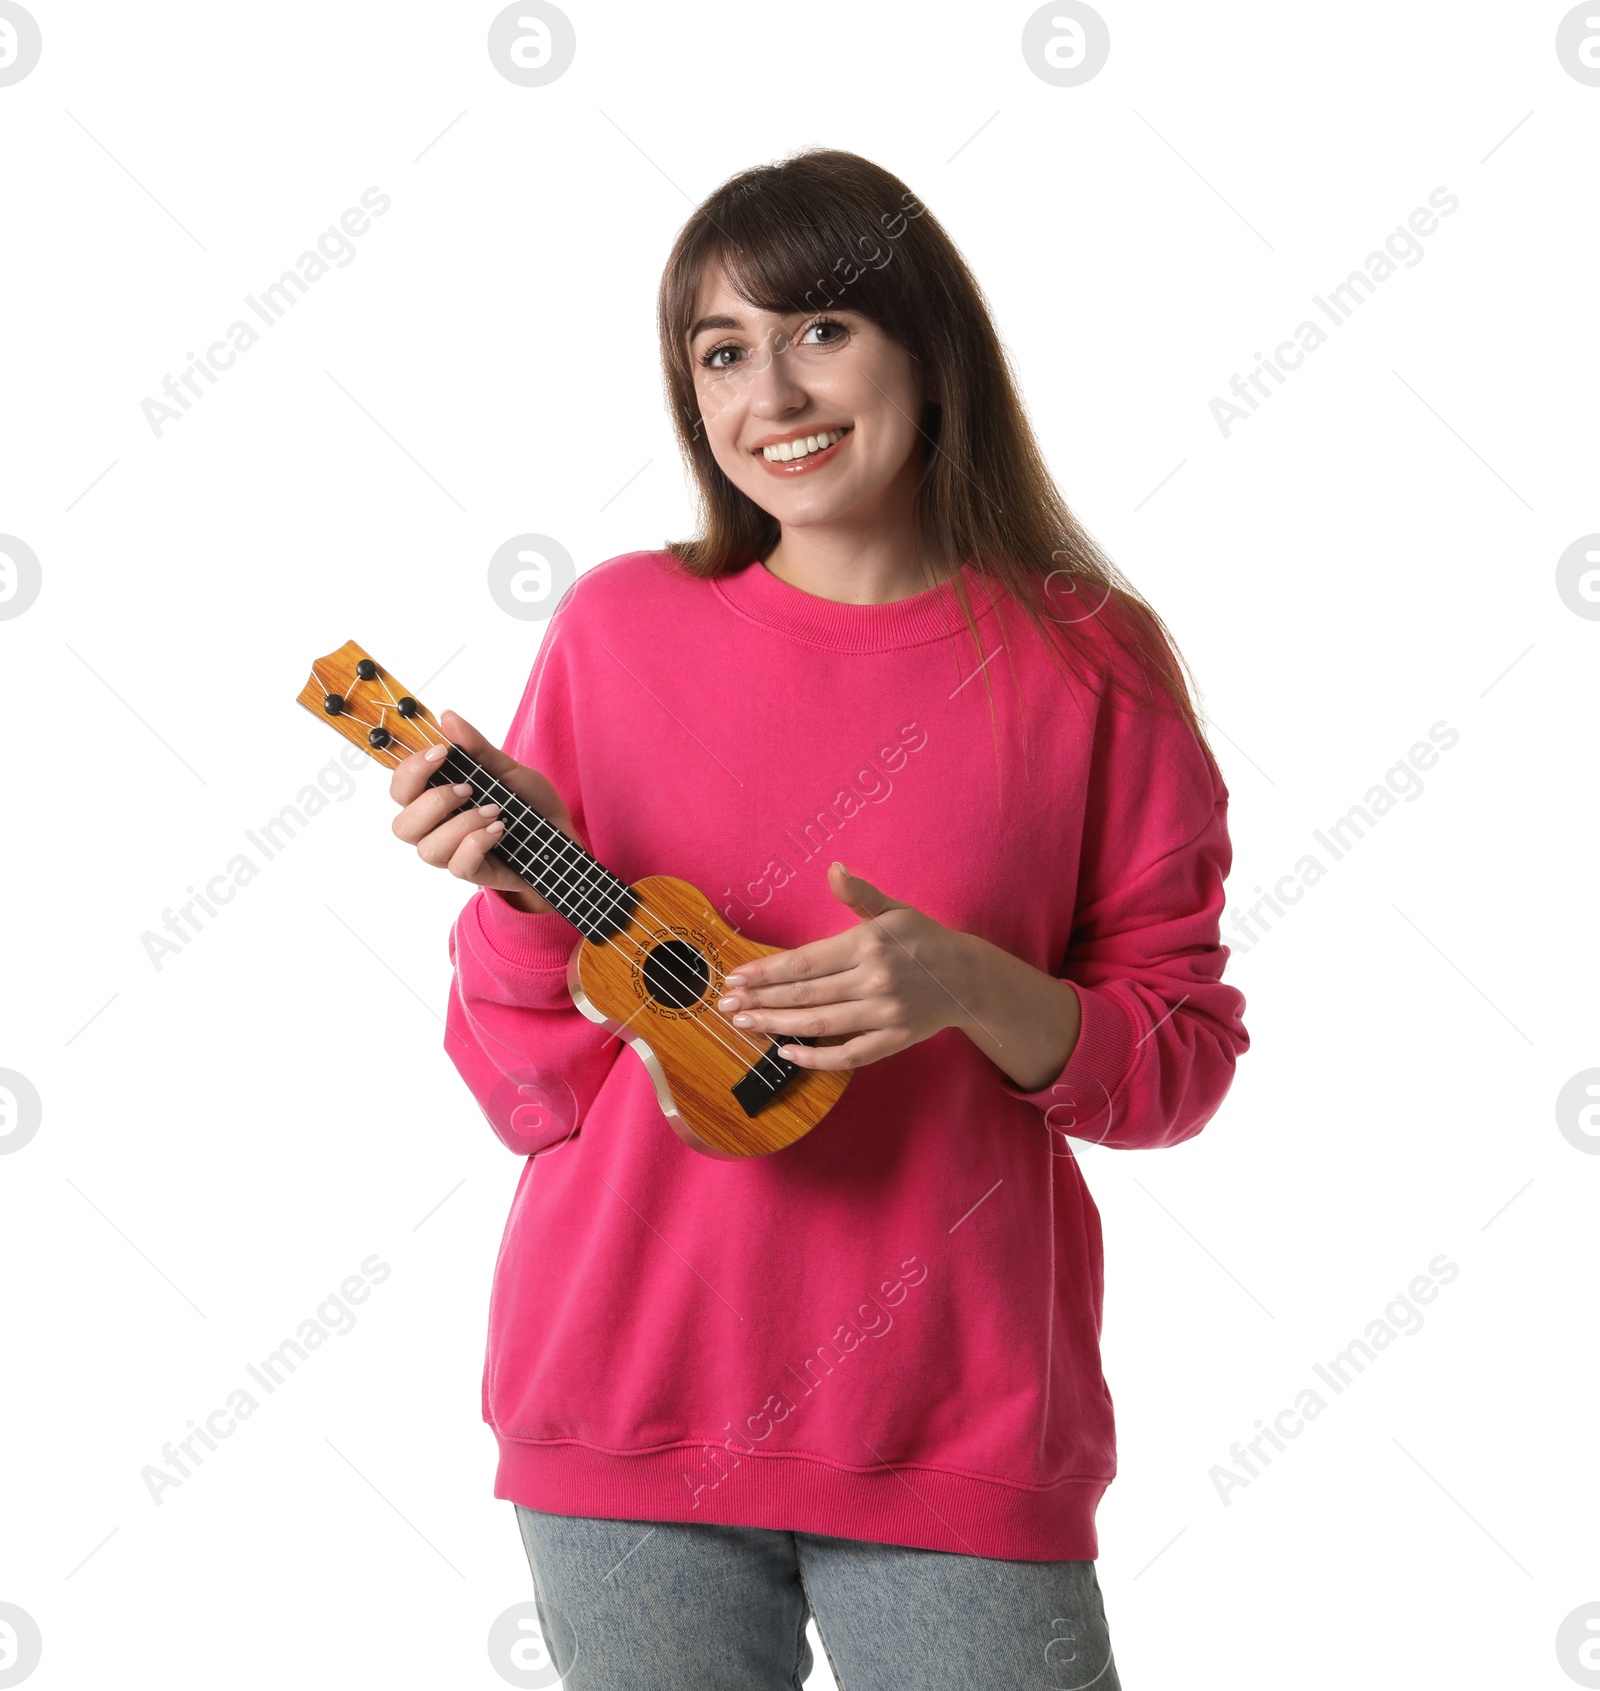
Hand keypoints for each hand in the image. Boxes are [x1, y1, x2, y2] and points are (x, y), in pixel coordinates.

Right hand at [388, 709, 577, 915]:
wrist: (563, 833)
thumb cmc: (530, 803)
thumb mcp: (508, 770)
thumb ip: (477, 748)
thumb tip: (447, 716)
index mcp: (436, 799)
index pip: (400, 788)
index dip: (411, 770)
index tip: (442, 752)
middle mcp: (436, 829)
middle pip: (401, 826)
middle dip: (432, 802)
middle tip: (468, 788)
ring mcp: (453, 854)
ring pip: (427, 850)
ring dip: (460, 825)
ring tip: (494, 811)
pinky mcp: (474, 873)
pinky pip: (458, 866)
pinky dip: (477, 843)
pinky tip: (500, 829)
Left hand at [713, 862, 981, 1070]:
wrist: (969, 978)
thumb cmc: (924, 940)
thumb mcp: (894, 910)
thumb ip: (859, 894)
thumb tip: (834, 869)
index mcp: (869, 945)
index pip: (806, 962)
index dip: (768, 972)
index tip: (737, 976)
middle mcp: (875, 980)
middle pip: (806, 994)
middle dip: (762, 1000)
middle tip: (727, 1004)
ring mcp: (885, 1014)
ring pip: (820, 1024)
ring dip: (778, 1026)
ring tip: (746, 1023)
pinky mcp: (894, 1041)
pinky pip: (849, 1055)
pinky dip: (816, 1058)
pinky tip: (787, 1053)